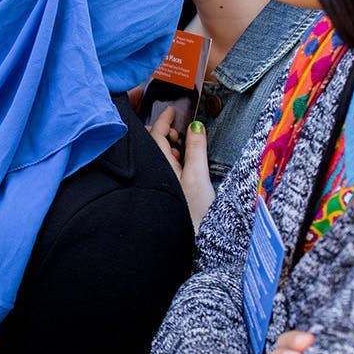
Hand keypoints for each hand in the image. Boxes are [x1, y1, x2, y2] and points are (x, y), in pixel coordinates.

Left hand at [149, 107, 214, 230]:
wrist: (199, 243)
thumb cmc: (194, 216)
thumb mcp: (198, 177)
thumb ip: (195, 149)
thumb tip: (195, 126)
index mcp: (157, 166)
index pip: (155, 135)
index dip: (163, 120)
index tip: (170, 110)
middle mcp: (154, 173)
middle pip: (154, 145)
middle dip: (162, 132)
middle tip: (176, 128)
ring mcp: (160, 183)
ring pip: (160, 156)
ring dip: (169, 145)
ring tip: (180, 143)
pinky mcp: (169, 192)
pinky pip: (166, 168)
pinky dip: (173, 158)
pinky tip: (182, 161)